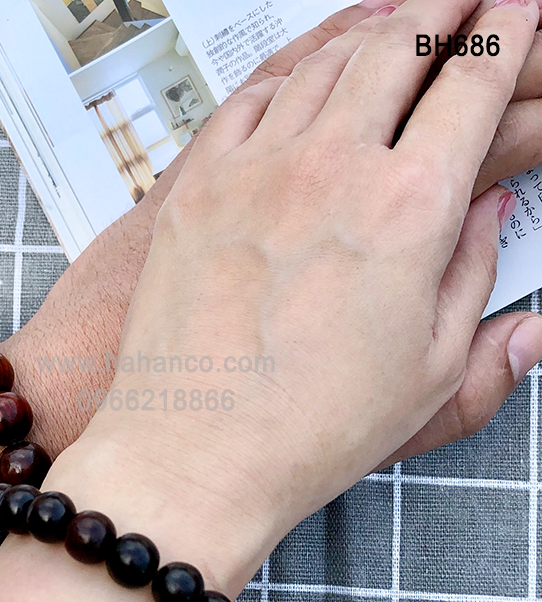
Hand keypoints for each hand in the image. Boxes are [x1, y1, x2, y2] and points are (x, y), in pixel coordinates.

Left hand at [54, 0, 539, 595]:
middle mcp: (331, 170)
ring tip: (394, 26)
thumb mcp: (431, 371)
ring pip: (324, 63)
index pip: (473, 84)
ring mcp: (254, 171)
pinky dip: (289, 74)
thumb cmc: (308, 429)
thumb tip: (489, 213)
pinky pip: (249, 101)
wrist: (197, 452)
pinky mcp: (196, 188)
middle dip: (444, 6)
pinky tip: (304, 78)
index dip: (507, 33)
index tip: (520, 9)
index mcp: (407, 210)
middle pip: (401, 46)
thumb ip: (474, 276)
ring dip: (370, 32)